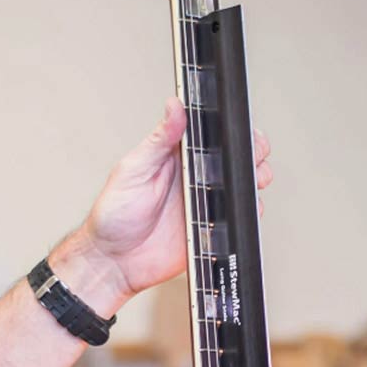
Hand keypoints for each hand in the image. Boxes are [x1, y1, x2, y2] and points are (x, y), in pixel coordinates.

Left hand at [77, 98, 272, 304]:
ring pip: (242, 186)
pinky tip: (239, 210)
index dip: (232, 130)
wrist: (113, 261)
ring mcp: (203, 203)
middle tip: (253, 157)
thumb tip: (174, 106)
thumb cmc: (113, 214)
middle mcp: (193, 178)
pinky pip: (237, 218)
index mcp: (176, 157)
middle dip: (253, 153)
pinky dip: (245, 214)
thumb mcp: (133, 169)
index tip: (242, 129)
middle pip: (235, 158)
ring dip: (253, 181)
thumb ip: (158, 140)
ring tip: (252, 180)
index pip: (212, 134)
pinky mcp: (209, 228)